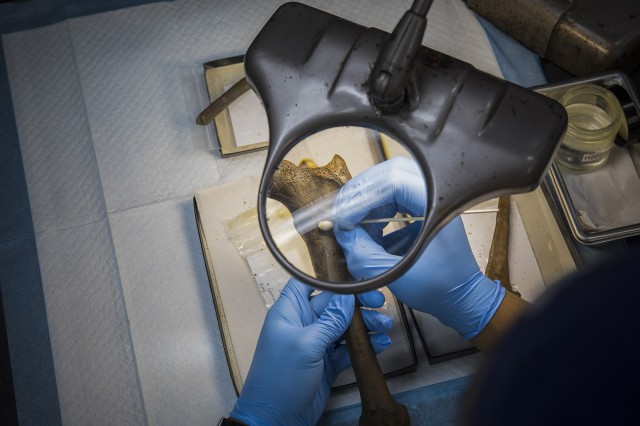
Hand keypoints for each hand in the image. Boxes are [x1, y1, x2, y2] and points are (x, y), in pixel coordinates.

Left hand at [230, 278, 391, 424]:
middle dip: (356, 303)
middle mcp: (303, 324)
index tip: (356, 279)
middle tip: (379, 303)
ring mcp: (316, 344)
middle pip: (333, 304)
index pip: (308, 284)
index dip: (330, 280)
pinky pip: (348, 349)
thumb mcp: (306, 345)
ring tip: (386, 326)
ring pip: (344, 326)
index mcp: (290, 312)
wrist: (275, 420)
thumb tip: (347, 297)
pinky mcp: (327, 363)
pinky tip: (382, 344)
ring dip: (365, 325)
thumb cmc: (281, 377)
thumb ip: (329, 320)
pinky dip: (365, 345)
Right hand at [332, 157, 504, 339]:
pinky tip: (369, 234)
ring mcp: (430, 201)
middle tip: (344, 215)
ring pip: (389, 184)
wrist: (462, 299)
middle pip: (390, 174)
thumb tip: (342, 234)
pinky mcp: (423, 209)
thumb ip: (364, 254)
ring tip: (356, 229)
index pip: (393, 182)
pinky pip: (393, 198)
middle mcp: (436, 198)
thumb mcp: (398, 276)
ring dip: (367, 205)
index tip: (347, 220)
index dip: (363, 198)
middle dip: (361, 194)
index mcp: (438, 208)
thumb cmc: (441, 289)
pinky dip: (375, 213)